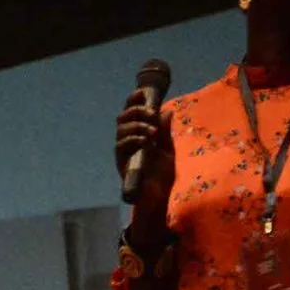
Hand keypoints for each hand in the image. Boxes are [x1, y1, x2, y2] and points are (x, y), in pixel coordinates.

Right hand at [115, 89, 176, 236]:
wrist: (157, 198)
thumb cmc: (161, 176)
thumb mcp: (167, 150)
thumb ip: (165, 132)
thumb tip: (167, 111)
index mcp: (138, 134)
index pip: (132, 112)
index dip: (134, 100)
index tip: (142, 92)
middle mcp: (127, 141)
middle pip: (123, 117)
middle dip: (136, 111)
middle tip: (150, 112)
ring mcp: (123, 151)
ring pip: (121, 129)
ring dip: (137, 125)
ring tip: (151, 131)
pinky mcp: (121, 162)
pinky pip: (121, 145)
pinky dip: (133, 139)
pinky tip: (145, 141)